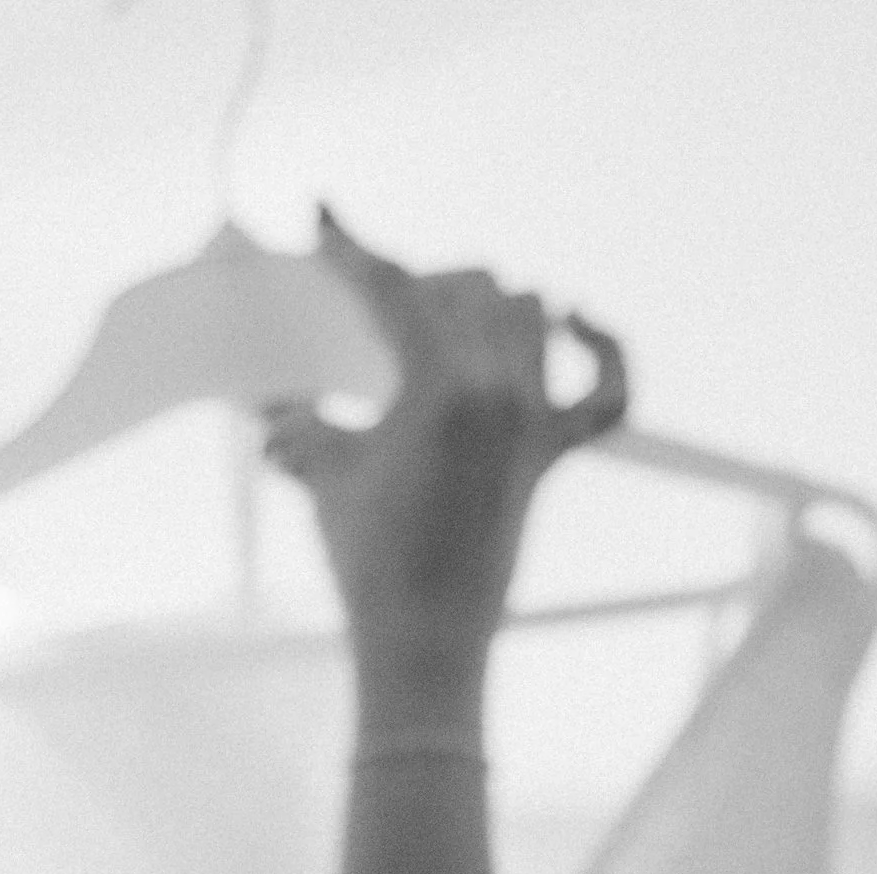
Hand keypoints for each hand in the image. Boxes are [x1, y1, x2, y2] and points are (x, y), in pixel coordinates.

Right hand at [266, 211, 628, 721]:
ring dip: (483, 300)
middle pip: (463, 285)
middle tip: (371, 304)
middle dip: (413, 283)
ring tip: (441, 318)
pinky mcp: (553, 456)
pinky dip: (601, 347)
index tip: (325, 222)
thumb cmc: (367, 566)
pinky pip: (608, 389)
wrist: (424, 648)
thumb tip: (268, 401)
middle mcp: (499, 391)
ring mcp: (533, 421)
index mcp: (440, 388)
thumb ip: (298, 424)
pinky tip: (576, 321)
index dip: (353, 250)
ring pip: (527, 309)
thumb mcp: (321, 478)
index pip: (394, 288)